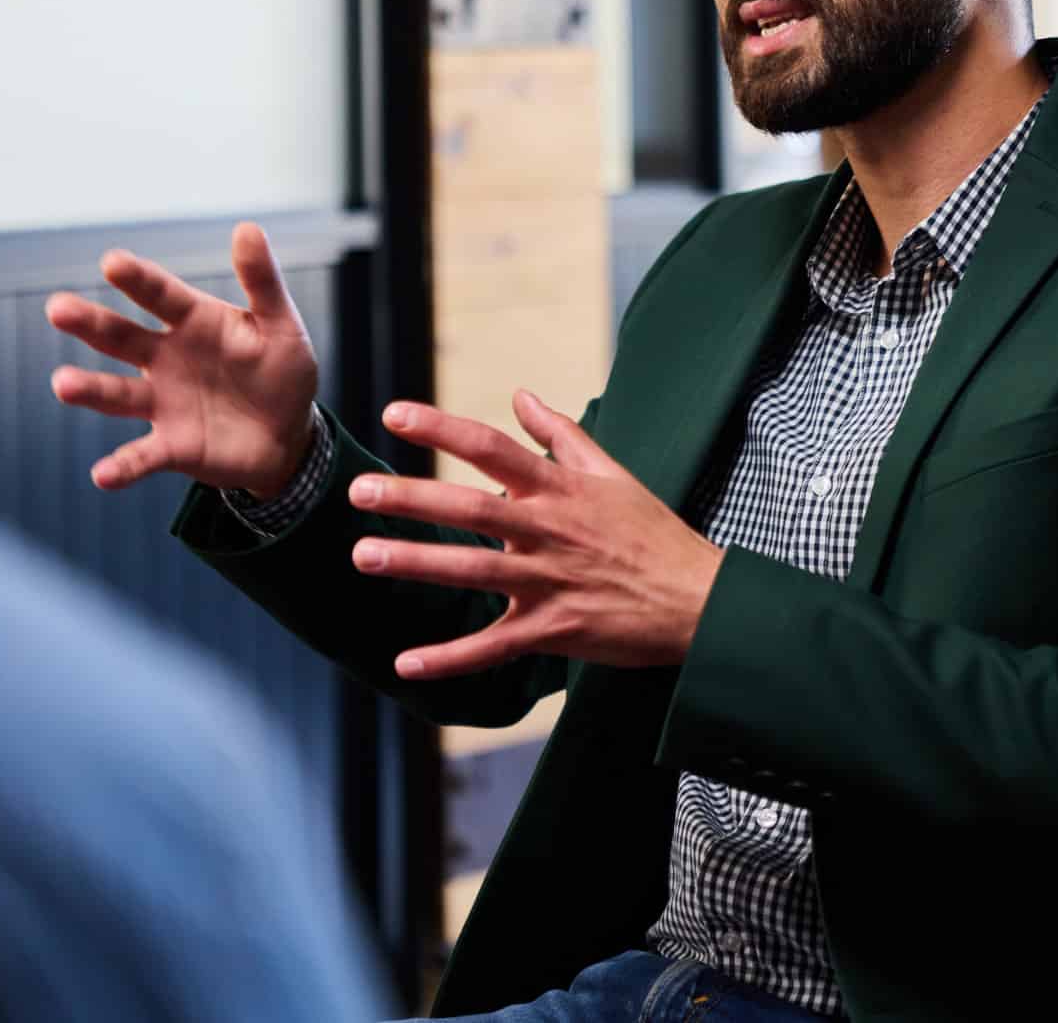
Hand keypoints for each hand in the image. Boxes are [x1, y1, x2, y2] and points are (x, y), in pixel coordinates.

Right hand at [45, 222, 319, 496]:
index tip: (112, 262)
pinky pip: (141, 457)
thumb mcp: (281, 325)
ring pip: (117, 395)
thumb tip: (247, 228)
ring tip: (62, 384)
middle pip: (121, 337)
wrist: (289, 435)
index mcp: (193, 322)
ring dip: (89, 390)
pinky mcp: (171, 446)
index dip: (138, 279)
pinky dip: (122, 466)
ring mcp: (163, 403)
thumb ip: (263, 282)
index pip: (161, 295)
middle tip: (57, 308)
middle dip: (89, 323)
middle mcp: (165, 358)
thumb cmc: (282, 371)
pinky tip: (103, 475)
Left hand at [349, 389, 723, 678]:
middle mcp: (549, 531)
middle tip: (359, 491)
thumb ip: (562, 433)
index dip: (441, 429)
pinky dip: (450, 658)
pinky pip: (494, 646)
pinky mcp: (554, 629)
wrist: (698, 599)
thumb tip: (521, 395)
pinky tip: (406, 663)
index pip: (491, 448)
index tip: (394, 414)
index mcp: (560, 489)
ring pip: (474, 572)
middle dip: (411, 498)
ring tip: (364, 556)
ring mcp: (550, 581)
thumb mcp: (612, 473)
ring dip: (416, 564)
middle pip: (470, 508)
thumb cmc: (652, 533)